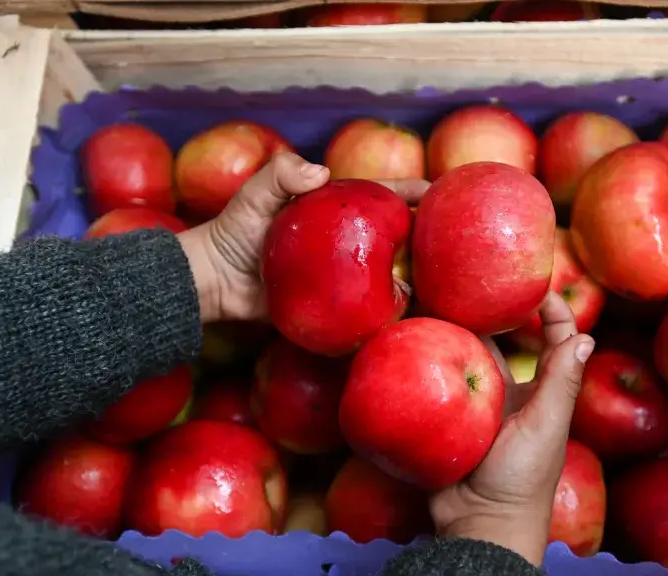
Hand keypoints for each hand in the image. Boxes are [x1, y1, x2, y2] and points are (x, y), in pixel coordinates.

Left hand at [178, 152, 429, 322]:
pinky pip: (366, 305)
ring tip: (440, 280)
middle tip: (452, 238)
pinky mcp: (335, 303)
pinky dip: (387, 308)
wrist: (215, 281)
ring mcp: (342, 273)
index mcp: (333, 210)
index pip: (379, 196)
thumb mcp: (254, 197)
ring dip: (413, 274)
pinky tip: (408, 312)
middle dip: (425, 234)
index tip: (440, 192)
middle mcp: (345, 240)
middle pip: (394, 234)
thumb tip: (320, 172)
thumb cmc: (234, 232)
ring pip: (386, 271)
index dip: (410, 193)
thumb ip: (280, 175)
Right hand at [430, 292, 594, 565]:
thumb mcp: (546, 428)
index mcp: (539, 393)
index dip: (551, 310)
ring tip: (432, 299)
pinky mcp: (442, 421)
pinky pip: (432, 385)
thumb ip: (561, 384)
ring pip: (462, 358)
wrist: (478, 527)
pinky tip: (407, 339)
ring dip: (451, 332)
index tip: (535, 284)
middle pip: (500, 341)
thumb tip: (585, 337)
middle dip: (487, 311)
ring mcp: (472, 407)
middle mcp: (506, 394)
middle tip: (467, 281)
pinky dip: (423, 364)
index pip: (553, 340)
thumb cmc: (522, 481)